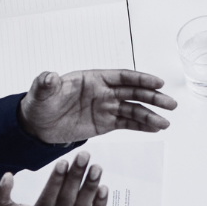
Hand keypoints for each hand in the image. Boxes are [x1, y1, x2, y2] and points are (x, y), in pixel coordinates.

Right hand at [0, 151, 106, 205]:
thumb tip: (6, 177)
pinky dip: (100, 204)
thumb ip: (1, 197)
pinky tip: (103, 188)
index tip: (63, 163)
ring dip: (90, 186)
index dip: (56, 181)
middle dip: (76, 176)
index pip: (47, 199)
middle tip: (84, 156)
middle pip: (66, 199)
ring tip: (96, 168)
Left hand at [17, 68, 176, 143]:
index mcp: (93, 79)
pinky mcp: (104, 124)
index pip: (122, 77)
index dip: (141, 79)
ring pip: (133, 110)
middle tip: (170, 104)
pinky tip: (155, 129)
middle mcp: (103, 92)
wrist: (36, 126)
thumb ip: (46, 84)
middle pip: (134, 93)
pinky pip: (126, 123)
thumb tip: (49, 76)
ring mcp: (105, 108)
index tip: (158, 83)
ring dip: (150, 116)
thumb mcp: (41, 93)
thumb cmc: (40, 104)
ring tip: (166, 123)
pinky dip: (141, 127)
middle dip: (153, 98)